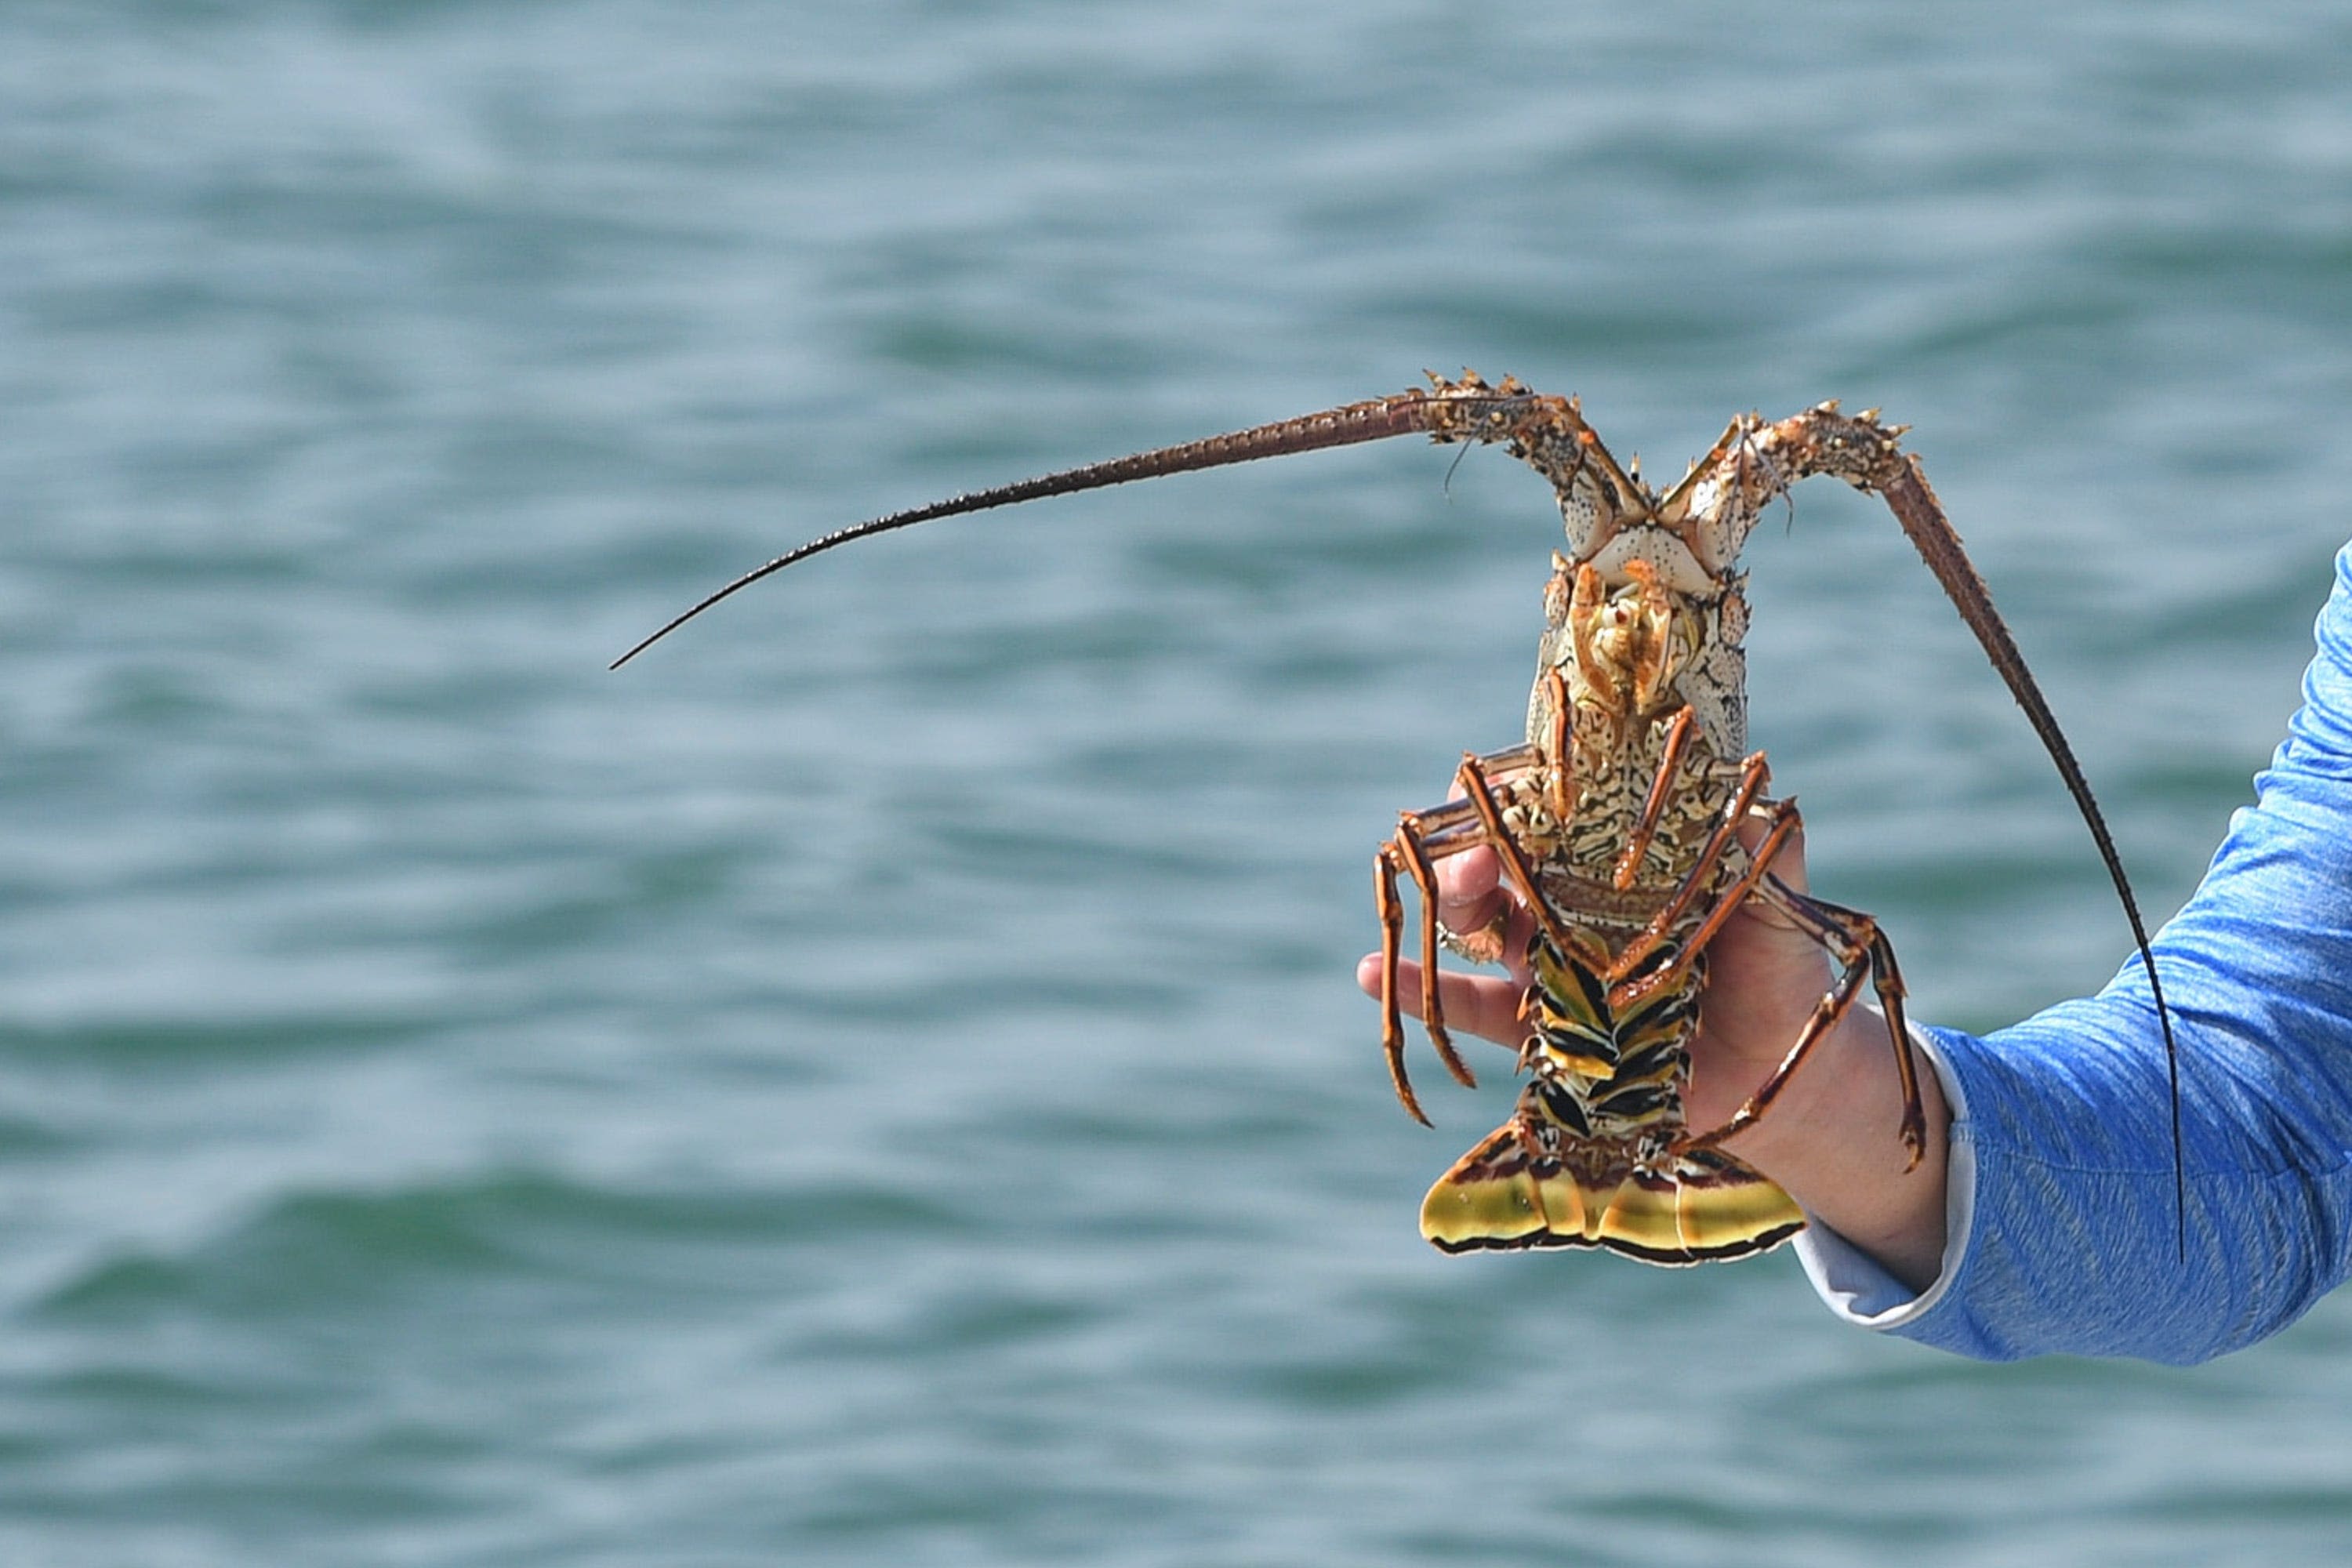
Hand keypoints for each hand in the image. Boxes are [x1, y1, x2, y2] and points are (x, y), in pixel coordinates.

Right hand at [1355, 821, 1949, 1288]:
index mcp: (1621, 859)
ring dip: (1450, 901)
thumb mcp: (1780, 904)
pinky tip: (1371, 972)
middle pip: (1504, 859)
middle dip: (1480, 846)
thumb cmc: (1783, 970)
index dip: (1522, 787)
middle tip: (1481, 855)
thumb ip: (1765, 853)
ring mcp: (1551, 964)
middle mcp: (1575, 902)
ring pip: (1481, 923)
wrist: (1789, 1076)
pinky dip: (1421, 989)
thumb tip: (1756, 791)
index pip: (1556, 806)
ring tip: (1448, 890)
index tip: (1505, 779)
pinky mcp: (1540, 1031)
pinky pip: (1470, 1007)